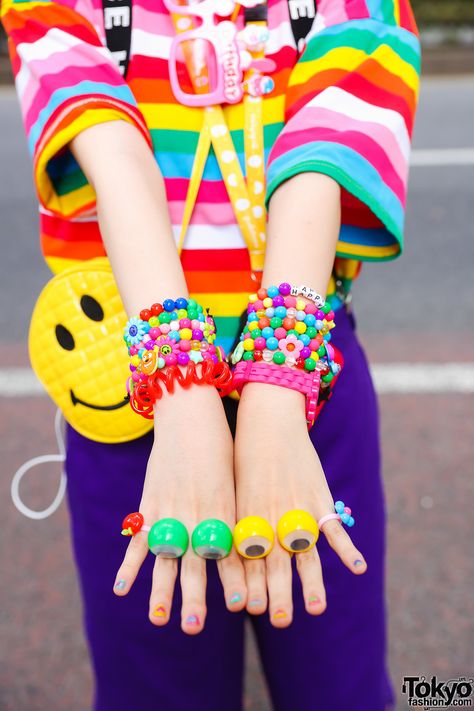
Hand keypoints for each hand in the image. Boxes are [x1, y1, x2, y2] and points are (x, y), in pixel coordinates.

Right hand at [113, 384, 246, 633]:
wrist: (193, 418)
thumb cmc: (222, 451)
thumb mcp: (236, 484)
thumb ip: (238, 518)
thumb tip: (253, 548)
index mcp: (226, 512)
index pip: (232, 553)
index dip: (236, 580)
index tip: (243, 606)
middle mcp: (200, 515)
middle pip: (198, 562)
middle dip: (196, 595)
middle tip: (194, 626)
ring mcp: (173, 510)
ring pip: (166, 556)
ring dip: (161, 589)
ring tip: (159, 619)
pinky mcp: (152, 503)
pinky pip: (138, 538)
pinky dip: (129, 563)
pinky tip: (121, 589)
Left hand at [235, 382, 366, 626]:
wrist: (266, 421)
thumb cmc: (243, 459)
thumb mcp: (232, 494)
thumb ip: (234, 528)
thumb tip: (229, 559)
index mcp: (246, 520)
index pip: (246, 561)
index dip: (247, 584)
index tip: (247, 608)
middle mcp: (269, 519)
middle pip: (274, 563)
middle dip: (275, 594)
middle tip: (279, 619)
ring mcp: (295, 510)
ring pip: (303, 554)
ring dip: (311, 582)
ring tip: (315, 609)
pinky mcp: (316, 497)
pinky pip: (334, 528)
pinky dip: (347, 548)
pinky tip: (359, 569)